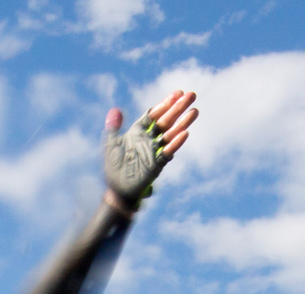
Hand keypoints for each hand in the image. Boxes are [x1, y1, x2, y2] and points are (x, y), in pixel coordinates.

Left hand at [103, 89, 196, 210]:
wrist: (116, 190)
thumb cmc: (113, 168)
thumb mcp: (111, 145)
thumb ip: (113, 128)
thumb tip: (115, 110)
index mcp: (138, 132)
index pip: (154, 115)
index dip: (165, 104)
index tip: (177, 93)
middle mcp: (149, 140)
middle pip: (166, 121)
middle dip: (178, 108)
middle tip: (192, 95)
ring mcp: (154, 151)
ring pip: (171, 134)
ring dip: (182, 123)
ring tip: (194, 111)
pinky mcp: (157, 164)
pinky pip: (167, 152)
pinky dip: (175, 143)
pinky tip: (185, 133)